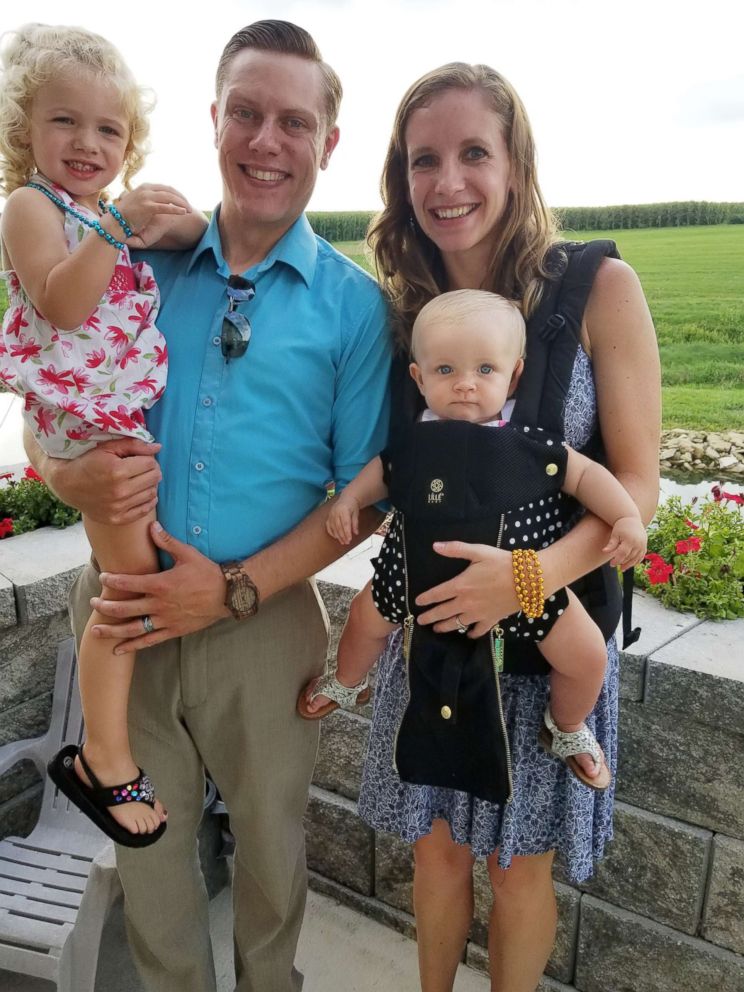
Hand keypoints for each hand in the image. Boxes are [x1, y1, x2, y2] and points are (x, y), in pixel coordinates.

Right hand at [45, 437, 160, 523]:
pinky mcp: (117, 519)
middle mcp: (120, 491)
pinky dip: (147, 501)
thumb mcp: (107, 447)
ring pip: (152, 494)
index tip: (141, 458)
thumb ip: (134, 445)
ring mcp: (119, 507)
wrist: (67, 485)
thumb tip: (158, 447)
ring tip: (139, 480)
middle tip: (142, 468)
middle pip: (154, 478)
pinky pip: (145, 510)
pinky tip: (140, 493)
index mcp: (117, 471)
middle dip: (152, 470)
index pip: (151, 463)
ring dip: (149, 485)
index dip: (149, 458)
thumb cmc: (88, 462)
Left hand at [90, 522, 228, 651]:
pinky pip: (149, 641)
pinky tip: (118, 650)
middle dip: (105, 607)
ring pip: (132, 628)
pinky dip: (132, 646)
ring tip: (96, 631)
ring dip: (112, 630)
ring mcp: (165, 620)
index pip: (128, 583)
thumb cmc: (207, 572)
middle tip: (93, 604)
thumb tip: (151, 526)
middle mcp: (159, 604)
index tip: (103, 578)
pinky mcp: (172, 631)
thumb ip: (167, 542)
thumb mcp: (188, 554)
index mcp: (160, 584)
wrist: (227, 594)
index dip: (112, 581)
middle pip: (125, 608)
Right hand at [113, 184, 189, 247]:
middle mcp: (146, 189)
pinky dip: (176, 209)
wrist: (116, 220)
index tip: (184, 201)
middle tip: (189, 206)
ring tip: (189, 210)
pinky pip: (166, 207)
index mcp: (145, 186)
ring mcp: (147, 197)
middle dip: (182, 198)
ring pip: (170, 198)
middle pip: (170, 190)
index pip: (165, 187)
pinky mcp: (148, 207)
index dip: (177, 194)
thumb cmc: (127, 214)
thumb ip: (148, 198)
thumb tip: (157, 199)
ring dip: (182, 204)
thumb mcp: (138, 201)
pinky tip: (184, 213)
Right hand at [326, 495, 359, 544]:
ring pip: (333, 527)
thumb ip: (355, 523)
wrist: (346, 499)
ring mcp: (331, 514)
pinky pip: (328, 526)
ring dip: (338, 536)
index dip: (347, 532)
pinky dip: (331, 532)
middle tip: (346, 542)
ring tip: (342, 542)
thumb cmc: (352, 506)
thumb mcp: (356, 513)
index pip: (345, 523)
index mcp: (344, 510)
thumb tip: (356, 533)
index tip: (349, 539)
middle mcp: (336, 511)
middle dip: (342, 536)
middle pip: (339, 526)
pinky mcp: (328, 516)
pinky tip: (336, 537)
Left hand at [415, 542, 519, 637]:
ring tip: (437, 629)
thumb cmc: (502, 563)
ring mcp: (478, 614)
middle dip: (430, 617)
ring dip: (445, 627)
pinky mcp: (491, 620)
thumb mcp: (479, 551)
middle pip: (442, 613)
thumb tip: (435, 546)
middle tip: (421, 621)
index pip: (436, 594)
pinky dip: (471, 634)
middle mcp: (466, 603)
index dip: (425, 599)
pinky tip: (467, 635)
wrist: (528, 580)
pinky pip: (478, 631)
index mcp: (460, 585)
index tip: (417, 603)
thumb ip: (456, 549)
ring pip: (457, 624)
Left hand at [603, 516, 647, 570]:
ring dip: (629, 564)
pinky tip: (629, 565)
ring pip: (636, 559)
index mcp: (630, 540)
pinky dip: (635, 562)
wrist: (632, 520)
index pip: (622, 554)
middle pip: (629, 557)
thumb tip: (604, 551)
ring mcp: (643, 546)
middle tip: (614, 565)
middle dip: (621, 563)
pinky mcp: (645, 547)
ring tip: (621, 568)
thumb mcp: (615, 534)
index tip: (611, 564)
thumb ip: (611, 544)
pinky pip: (641, 557)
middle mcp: (638, 544)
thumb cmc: (621, 526)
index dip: (616, 560)